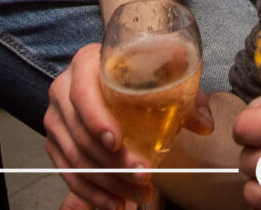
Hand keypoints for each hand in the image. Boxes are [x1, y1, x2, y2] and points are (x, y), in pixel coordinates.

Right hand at [45, 41, 217, 209]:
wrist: (109, 74)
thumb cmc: (137, 73)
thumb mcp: (163, 74)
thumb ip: (185, 94)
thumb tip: (204, 124)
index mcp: (85, 64)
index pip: (83, 93)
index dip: (97, 119)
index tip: (116, 142)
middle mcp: (63, 89)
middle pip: (81, 132)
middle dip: (113, 162)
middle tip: (143, 177)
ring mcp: (56, 118)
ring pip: (76, 158)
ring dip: (107, 182)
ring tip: (138, 195)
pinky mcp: (55, 143)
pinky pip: (68, 173)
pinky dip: (91, 192)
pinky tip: (114, 203)